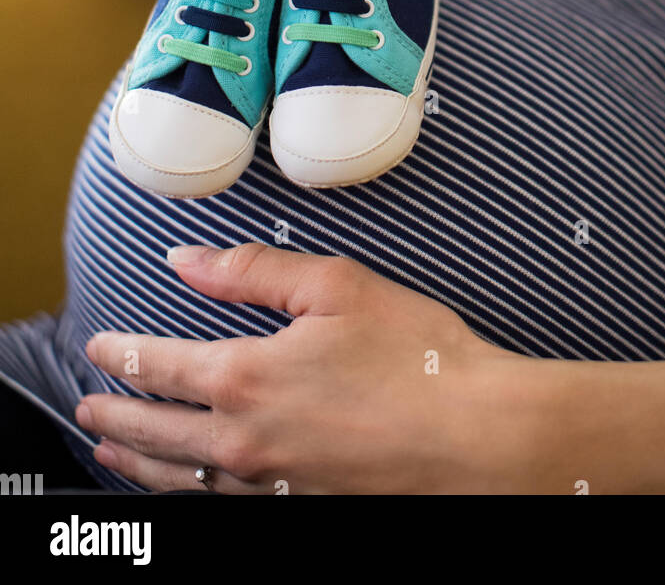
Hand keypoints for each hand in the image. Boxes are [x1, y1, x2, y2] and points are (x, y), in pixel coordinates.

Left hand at [76, 244, 543, 494]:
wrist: (476, 439)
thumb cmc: (416, 357)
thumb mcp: (336, 287)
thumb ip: (253, 271)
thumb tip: (187, 260)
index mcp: (246, 377)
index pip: (158, 366)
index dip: (120, 354)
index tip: (97, 347)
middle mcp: (244, 440)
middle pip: (154, 432)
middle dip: (114, 414)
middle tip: (86, 404)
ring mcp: (268, 485)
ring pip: (178, 480)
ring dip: (136, 462)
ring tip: (109, 450)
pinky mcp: (297, 508)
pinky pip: (218, 506)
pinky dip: (184, 493)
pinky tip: (185, 485)